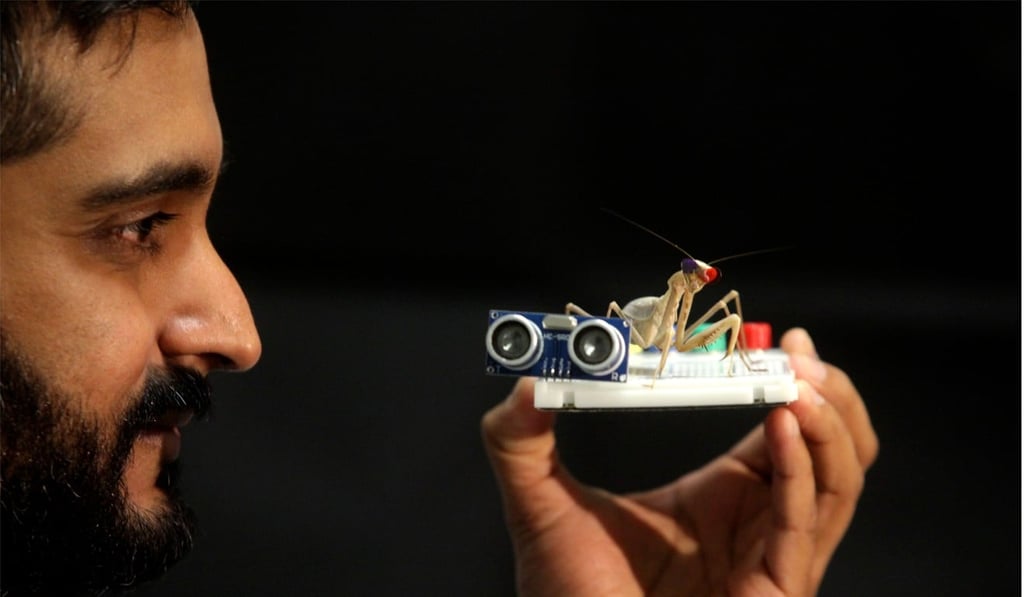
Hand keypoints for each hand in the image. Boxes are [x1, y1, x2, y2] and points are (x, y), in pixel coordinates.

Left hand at [481, 327, 877, 595]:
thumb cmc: (567, 596)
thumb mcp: (541, 504)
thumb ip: (520, 442)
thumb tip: (523, 381)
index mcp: (721, 496)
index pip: (780, 428)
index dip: (785, 380)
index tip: (776, 337)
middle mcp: (755, 522)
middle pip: (829, 450)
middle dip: (826, 393)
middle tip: (799, 351)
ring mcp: (770, 557)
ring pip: (836, 483)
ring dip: (826, 424)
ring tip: (799, 380)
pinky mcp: (773, 590)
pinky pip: (801, 523)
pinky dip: (800, 469)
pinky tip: (782, 422)